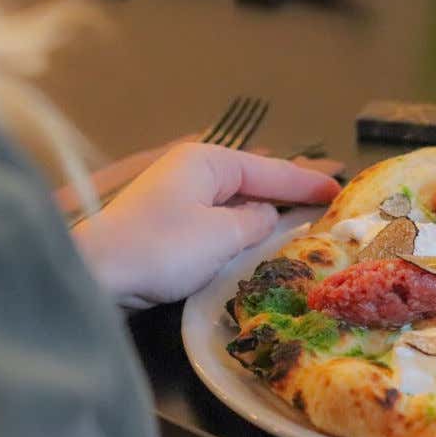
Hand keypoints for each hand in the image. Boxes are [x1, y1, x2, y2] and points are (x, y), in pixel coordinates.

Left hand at [71, 143, 339, 307]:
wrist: (95, 274)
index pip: (271, 170)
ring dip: (265, 211)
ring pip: (235, 201)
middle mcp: (192, 171)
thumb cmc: (160, 248)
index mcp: (208, 162)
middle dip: (289, 190)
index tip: (341, 190)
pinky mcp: (166, 225)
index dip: (308, 182)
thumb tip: (267, 218)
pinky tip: (256, 239)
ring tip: (302, 218)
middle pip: (253, 180)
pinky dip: (240, 227)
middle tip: (328, 199)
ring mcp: (176, 197)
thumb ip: (256, 224)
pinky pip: (216, 219)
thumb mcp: (222, 235)